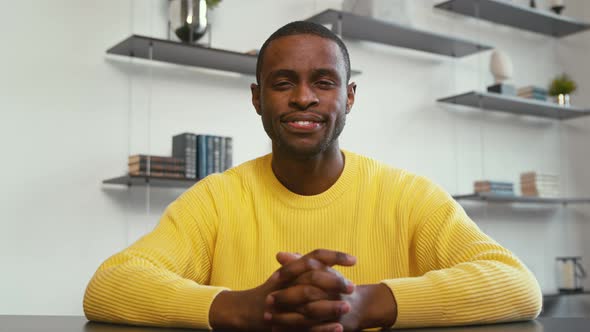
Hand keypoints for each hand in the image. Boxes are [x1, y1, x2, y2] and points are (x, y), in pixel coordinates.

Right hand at [209, 250, 353, 330]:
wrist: (246, 311)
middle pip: (313, 279)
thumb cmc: (271, 291)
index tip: (354, 260)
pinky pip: (306, 327)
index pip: (314, 256)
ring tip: (348, 308)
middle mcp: (286, 283)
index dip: (335, 256)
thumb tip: (328, 261)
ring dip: (330, 306)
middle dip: (334, 283)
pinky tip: (338, 328)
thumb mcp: (285, 275)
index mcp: (290, 269)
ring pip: (310, 304)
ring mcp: (284, 304)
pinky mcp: (284, 324)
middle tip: (352, 287)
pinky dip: (323, 328)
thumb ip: (303, 266)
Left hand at [269, 251, 396, 330]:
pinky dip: (295, 330)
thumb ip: (299, 263)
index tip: (273, 278)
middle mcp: (334, 290)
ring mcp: (335, 309)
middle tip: (268, 300)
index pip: (309, 267)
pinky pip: (313, 330)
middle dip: (286, 296)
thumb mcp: (321, 270)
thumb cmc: (335, 286)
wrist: (361, 306)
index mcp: (329, 274)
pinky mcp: (335, 326)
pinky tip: (279, 330)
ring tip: (269, 317)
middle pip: (308, 291)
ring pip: (309, 312)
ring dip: (287, 316)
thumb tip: (278, 254)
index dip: (290, 272)